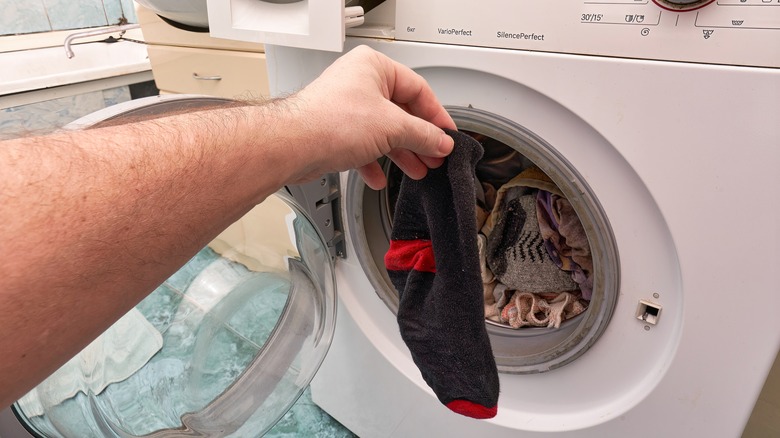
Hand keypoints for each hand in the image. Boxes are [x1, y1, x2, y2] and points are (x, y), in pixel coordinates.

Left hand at [290, 45, 455, 188]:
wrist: (292, 145)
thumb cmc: (330, 122)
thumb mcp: (392, 127)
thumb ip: (423, 135)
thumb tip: (441, 141)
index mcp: (374, 67)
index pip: (418, 89)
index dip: (436, 116)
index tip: (447, 136)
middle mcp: (358, 83)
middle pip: (401, 112)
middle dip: (419, 139)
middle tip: (434, 155)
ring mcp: (345, 107)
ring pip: (383, 131)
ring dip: (401, 153)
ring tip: (416, 169)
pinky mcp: (335, 130)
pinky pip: (362, 145)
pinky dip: (373, 161)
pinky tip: (379, 177)